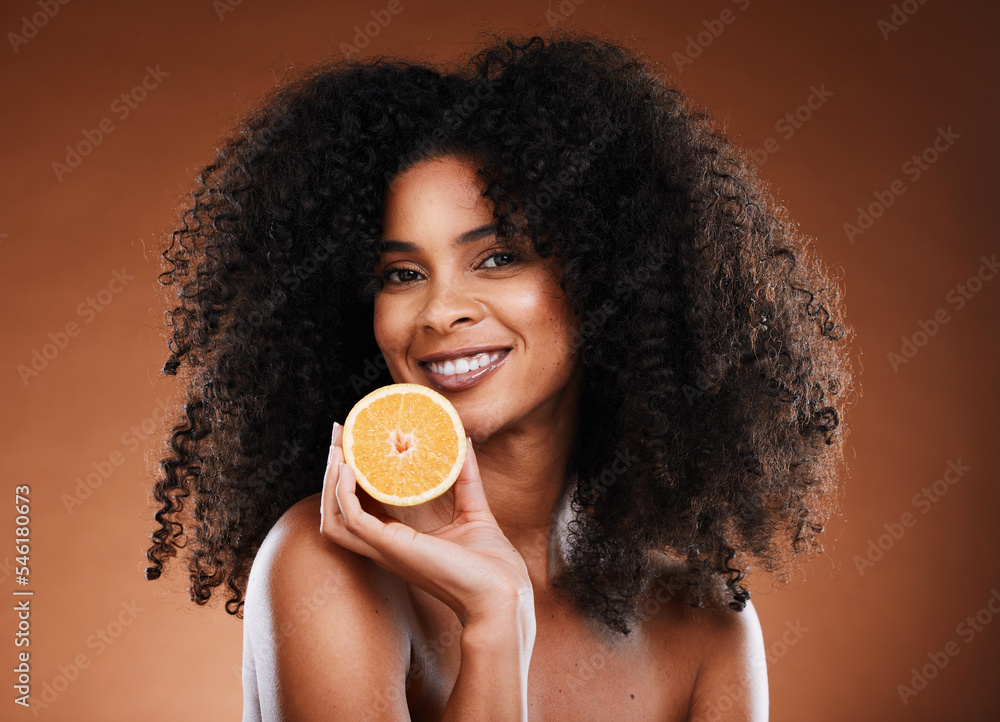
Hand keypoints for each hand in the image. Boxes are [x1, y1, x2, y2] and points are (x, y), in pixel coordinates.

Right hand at [320, 422, 532, 625]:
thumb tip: (464, 442)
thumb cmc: (492, 567)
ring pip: (334, 517)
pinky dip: (343, 494)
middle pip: (338, 511)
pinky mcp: (392, 547)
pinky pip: (352, 520)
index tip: (352, 442)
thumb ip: (466, 479)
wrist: (503, 596)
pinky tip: (348, 469)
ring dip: (329, 482)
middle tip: (338, 434)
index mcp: (399, 542)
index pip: (361, 507)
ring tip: (337, 449)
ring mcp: (385, 549)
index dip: (351, 477)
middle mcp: (385, 547)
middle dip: (332, 472)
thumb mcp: (475, 511)